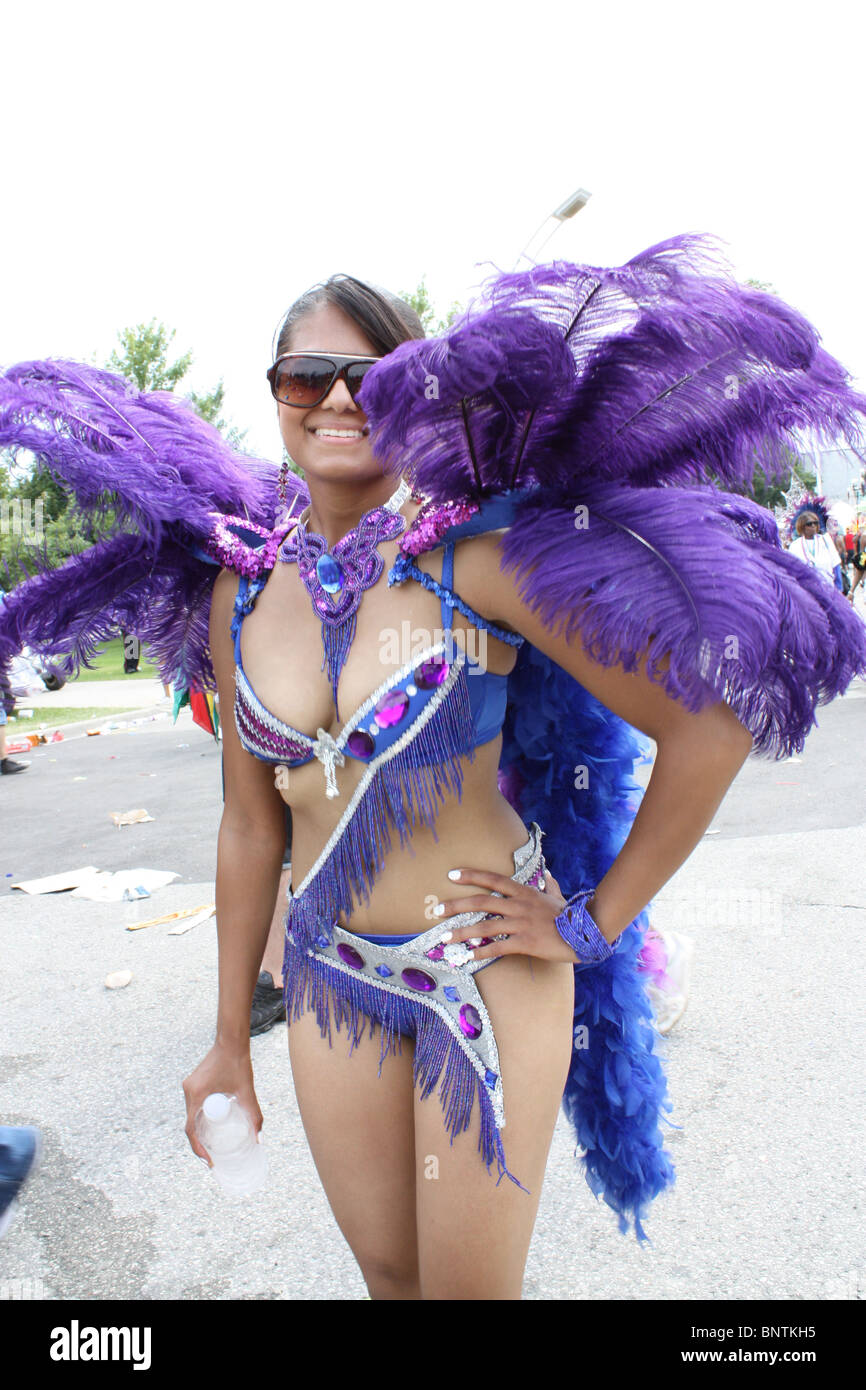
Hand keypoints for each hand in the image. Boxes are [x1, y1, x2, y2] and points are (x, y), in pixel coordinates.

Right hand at [182, 1041, 261, 1166]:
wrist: (231, 1040)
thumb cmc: (238, 1062)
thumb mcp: (246, 1091)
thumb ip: (254, 1114)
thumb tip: (259, 1138)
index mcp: (196, 1094)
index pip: (190, 1129)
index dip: (198, 1148)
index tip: (208, 1160)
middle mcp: (188, 1091)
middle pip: (190, 1124)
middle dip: (199, 1143)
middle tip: (212, 1157)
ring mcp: (189, 1086)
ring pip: (191, 1115)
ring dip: (199, 1130)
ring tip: (211, 1145)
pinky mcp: (194, 1083)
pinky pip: (194, 1106)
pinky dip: (200, 1118)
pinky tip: (210, 1126)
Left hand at [432, 866, 581, 963]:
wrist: (585, 932)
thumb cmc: (570, 915)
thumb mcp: (558, 896)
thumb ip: (549, 885)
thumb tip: (547, 874)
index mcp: (524, 892)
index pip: (493, 879)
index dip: (471, 876)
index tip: (451, 875)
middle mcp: (518, 905)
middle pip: (481, 902)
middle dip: (456, 905)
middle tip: (436, 910)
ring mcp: (521, 923)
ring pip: (484, 926)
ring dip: (462, 932)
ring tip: (444, 937)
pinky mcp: (525, 942)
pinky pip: (498, 947)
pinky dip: (481, 951)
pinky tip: (467, 956)